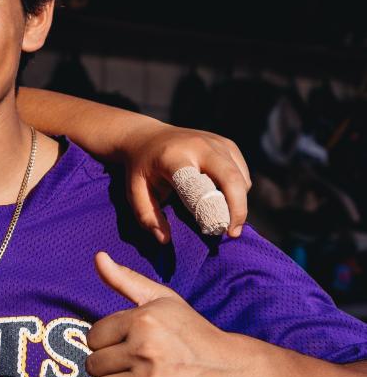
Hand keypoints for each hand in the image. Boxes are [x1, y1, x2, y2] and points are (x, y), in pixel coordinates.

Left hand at [58, 252, 264, 376]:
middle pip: (94, 363)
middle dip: (108, 365)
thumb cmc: (193, 333)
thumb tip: (97, 258)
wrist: (233, 371)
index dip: (106, 341)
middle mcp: (143, 350)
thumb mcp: (163, 300)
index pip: (94, 335)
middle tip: (135, 364)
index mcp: (143, 321)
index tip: (127, 344)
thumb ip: (126, 281)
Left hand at [123, 125, 250, 242]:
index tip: (216, 231)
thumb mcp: (134, 191)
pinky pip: (242, 172)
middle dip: (238, 209)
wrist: (147, 136)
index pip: (199, 185)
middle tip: (232, 233)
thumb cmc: (141, 168)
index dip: (211, 209)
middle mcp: (199, 146)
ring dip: (238, 201)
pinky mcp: (227, 144)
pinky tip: (222, 198)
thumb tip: (164, 240)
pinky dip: (239, 189)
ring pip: (240, 178)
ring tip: (222, 217)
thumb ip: (147, 216)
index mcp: (174, 157)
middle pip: (231, 179)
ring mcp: (216, 142)